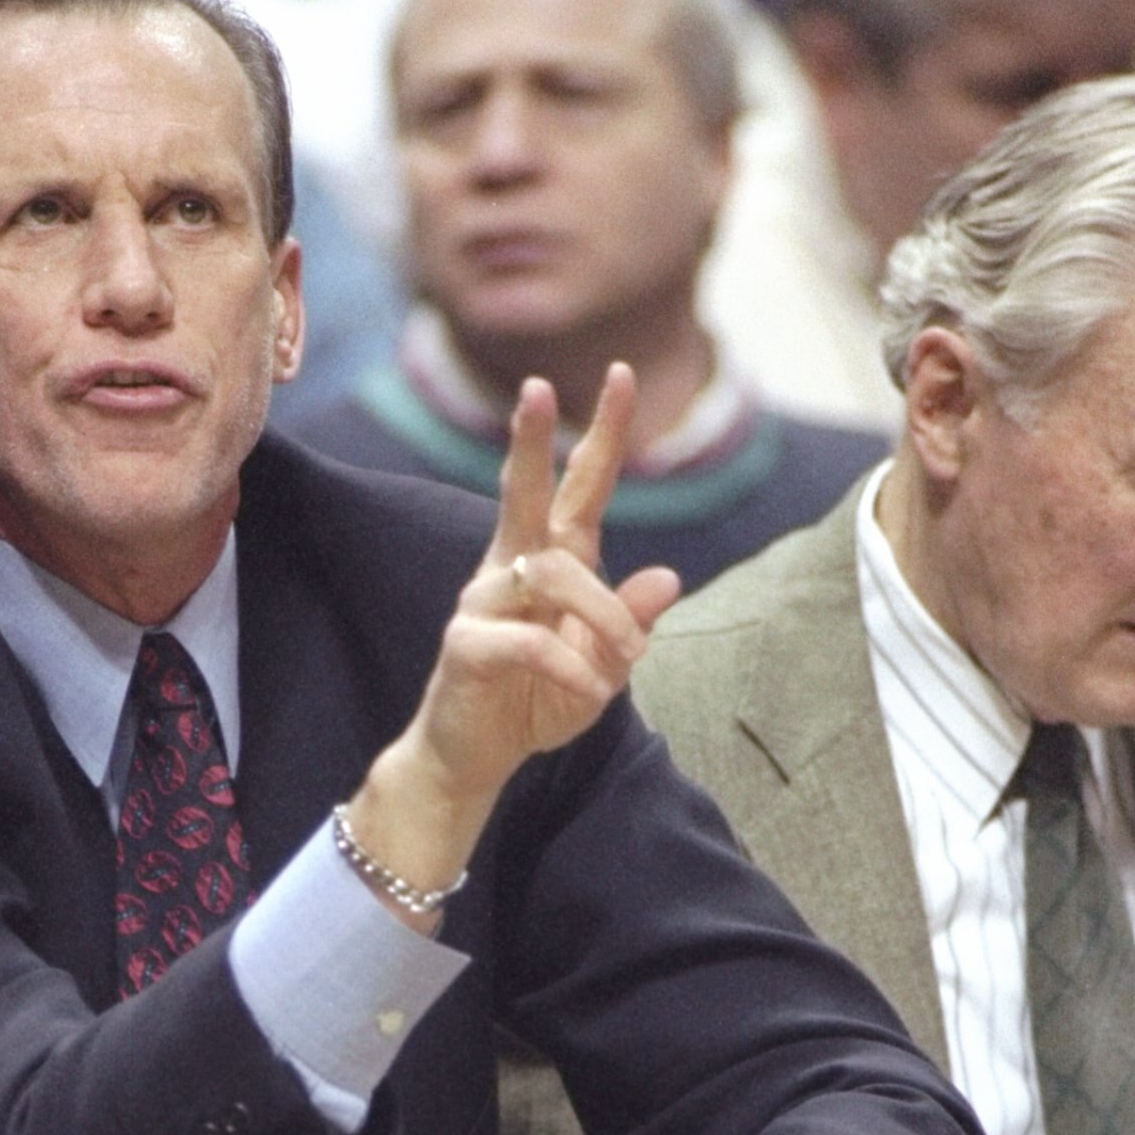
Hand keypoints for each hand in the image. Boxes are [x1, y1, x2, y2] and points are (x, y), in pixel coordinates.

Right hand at [343, 367, 681, 912]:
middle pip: (527, 492)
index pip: (580, 487)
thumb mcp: (601, 670)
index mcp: (554, 563)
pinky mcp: (466, 643)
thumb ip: (629, 625)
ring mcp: (483, 602)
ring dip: (602, 616)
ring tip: (622, 663)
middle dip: (534, 440)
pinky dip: (572, 667)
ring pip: (553, 573)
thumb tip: (668, 576)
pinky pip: (532, 640)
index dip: (602, 434)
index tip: (621, 374)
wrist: (474, 760)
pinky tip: (590, 694)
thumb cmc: (536, 703)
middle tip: (537, 385)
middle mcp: (514, 568)